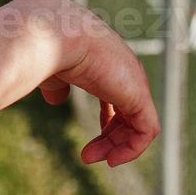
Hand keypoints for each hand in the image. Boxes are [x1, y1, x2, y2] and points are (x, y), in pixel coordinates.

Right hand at [18, 0, 159, 167]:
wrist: (57, 35)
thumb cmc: (49, 49)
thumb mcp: (52, 70)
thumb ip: (58, 84)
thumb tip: (56, 99)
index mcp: (107, 62)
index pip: (117, 96)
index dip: (107, 122)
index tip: (88, 144)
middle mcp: (125, 70)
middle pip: (128, 113)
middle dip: (110, 139)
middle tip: (86, 157)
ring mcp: (134, 82)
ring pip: (138, 124)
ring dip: (117, 146)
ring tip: (94, 159)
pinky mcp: (139, 95)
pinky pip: (146, 130)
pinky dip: (132, 149)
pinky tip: (112, 159)